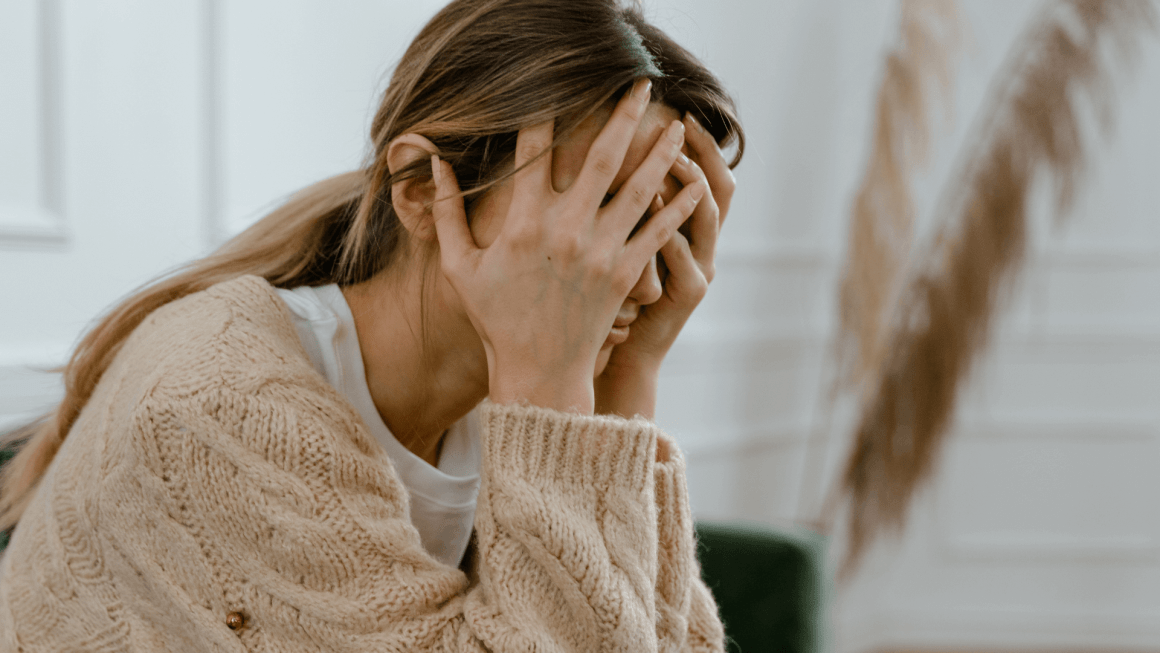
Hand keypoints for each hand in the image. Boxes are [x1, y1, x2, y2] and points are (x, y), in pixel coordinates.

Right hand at [429, 80, 707, 414]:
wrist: (538, 372)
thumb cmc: (496, 318)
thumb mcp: (459, 266)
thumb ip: (445, 213)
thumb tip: (435, 163)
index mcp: (523, 223)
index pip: (534, 151)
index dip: (545, 113)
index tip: (557, 84)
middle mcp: (566, 230)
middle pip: (602, 157)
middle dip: (623, 115)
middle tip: (641, 85)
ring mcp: (600, 252)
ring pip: (639, 189)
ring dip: (660, 152)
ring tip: (678, 125)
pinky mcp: (625, 275)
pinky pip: (658, 232)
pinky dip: (679, 207)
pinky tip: (695, 183)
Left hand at [595, 113, 735, 422]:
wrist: (618, 354)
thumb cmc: (607, 298)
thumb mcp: (618, 245)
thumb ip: (617, 204)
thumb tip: (597, 150)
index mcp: (684, 228)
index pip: (702, 173)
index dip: (698, 143)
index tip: (677, 110)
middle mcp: (701, 244)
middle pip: (718, 187)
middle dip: (703, 152)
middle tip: (681, 122)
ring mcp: (699, 269)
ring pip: (707, 218)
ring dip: (690, 186)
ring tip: (671, 159)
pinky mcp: (688, 294)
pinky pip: (686, 259)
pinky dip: (673, 233)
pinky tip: (655, 210)